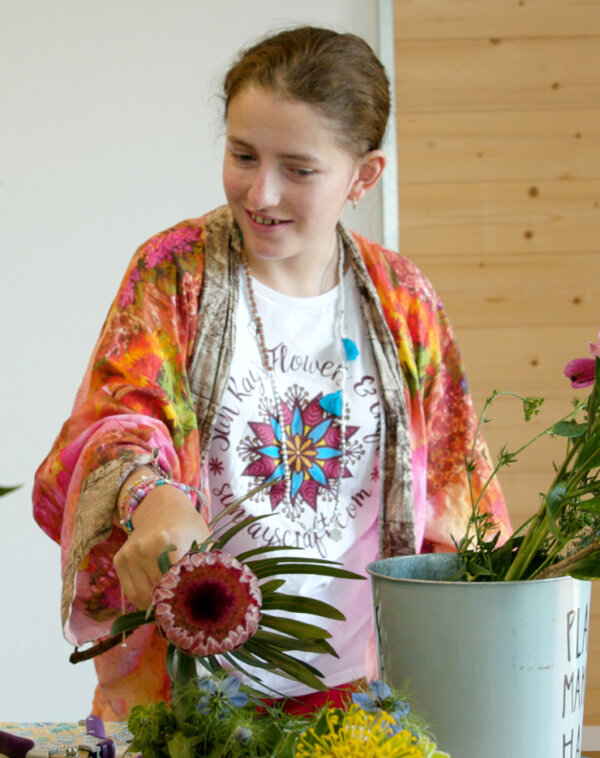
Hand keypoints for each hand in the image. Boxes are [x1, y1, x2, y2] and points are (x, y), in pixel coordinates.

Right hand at [114, 475, 210, 608]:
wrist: (162, 507)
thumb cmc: (188, 527)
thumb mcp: (201, 544)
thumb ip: (201, 571)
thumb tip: (204, 604)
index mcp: (169, 542)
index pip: (176, 585)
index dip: (185, 598)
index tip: (194, 603)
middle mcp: (145, 548)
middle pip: (159, 593)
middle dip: (172, 602)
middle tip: (184, 602)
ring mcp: (130, 554)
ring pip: (142, 598)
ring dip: (156, 602)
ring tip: (170, 595)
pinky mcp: (120, 560)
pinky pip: (131, 594)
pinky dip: (144, 599)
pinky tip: (156, 590)